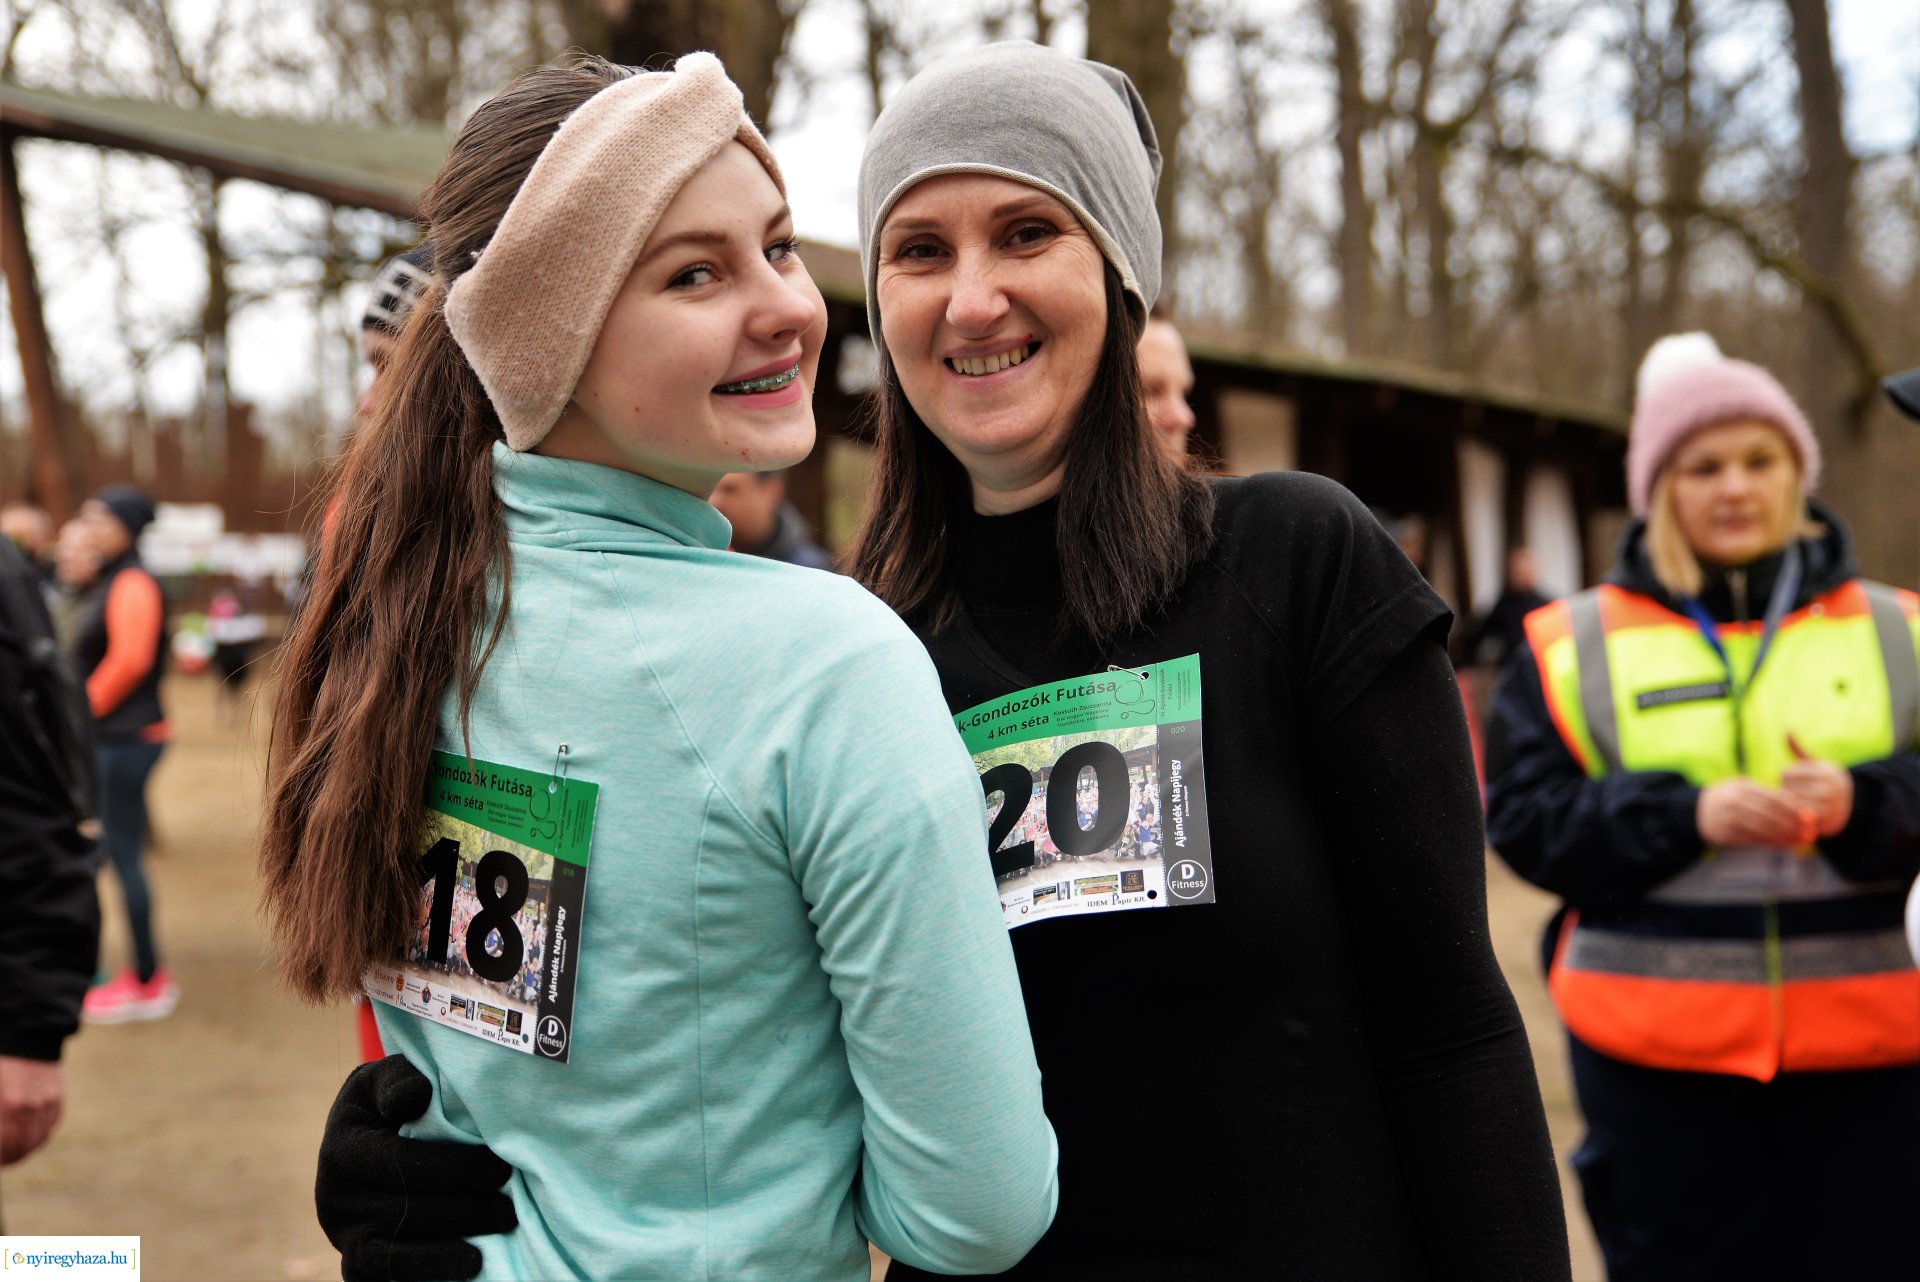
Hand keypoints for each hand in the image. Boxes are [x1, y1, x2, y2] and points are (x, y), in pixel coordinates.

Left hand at [0, 1055, 63, 1165]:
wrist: (26, 1034)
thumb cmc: (1, 1063)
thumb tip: (1, 1133)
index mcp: (12, 1104)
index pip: (6, 1144)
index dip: (2, 1156)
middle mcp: (34, 1106)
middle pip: (23, 1147)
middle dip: (10, 1158)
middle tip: (3, 1160)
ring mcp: (49, 1102)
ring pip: (39, 1139)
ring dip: (25, 1150)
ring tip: (13, 1153)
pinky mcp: (57, 1098)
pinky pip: (50, 1125)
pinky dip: (39, 1135)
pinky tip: (28, 1137)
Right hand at [317, 1054, 517, 1281]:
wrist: (360, 1139)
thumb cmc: (387, 1103)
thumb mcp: (385, 1081)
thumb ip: (399, 1081)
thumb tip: (416, 1095)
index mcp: (344, 1148)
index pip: (403, 1164)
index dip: (456, 1169)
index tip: (501, 1168)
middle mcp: (334, 1196)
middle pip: (405, 1212)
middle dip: (464, 1213)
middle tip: (509, 1211)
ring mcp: (341, 1234)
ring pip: (390, 1256)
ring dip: (442, 1256)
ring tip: (486, 1253)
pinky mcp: (353, 1262)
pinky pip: (378, 1280)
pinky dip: (418, 1277)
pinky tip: (457, 1271)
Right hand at [1697, 778, 1812, 847]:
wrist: (1696, 812)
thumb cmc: (1727, 799)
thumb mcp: (1742, 789)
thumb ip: (1766, 795)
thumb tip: (1796, 807)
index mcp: (1742, 786)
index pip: (1773, 797)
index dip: (1793, 808)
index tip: (1808, 816)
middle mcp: (1734, 801)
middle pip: (1770, 813)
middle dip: (1791, 823)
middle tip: (1807, 832)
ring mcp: (1728, 817)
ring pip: (1762, 827)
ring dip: (1783, 836)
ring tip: (1797, 840)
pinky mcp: (1725, 833)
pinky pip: (1752, 839)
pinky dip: (1769, 843)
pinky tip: (1781, 845)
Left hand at [1781, 733, 1853, 838]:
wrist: (1848, 806)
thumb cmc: (1825, 781)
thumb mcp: (1815, 764)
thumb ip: (1799, 750)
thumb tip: (1787, 730)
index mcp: (1826, 772)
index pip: (1788, 773)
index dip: (1787, 776)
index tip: (1794, 779)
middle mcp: (1830, 788)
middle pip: (1788, 788)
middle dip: (1787, 789)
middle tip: (1795, 792)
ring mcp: (1829, 805)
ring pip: (1792, 801)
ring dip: (1789, 802)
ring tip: (1797, 800)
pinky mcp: (1825, 820)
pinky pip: (1799, 815)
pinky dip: (1795, 813)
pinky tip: (1799, 810)